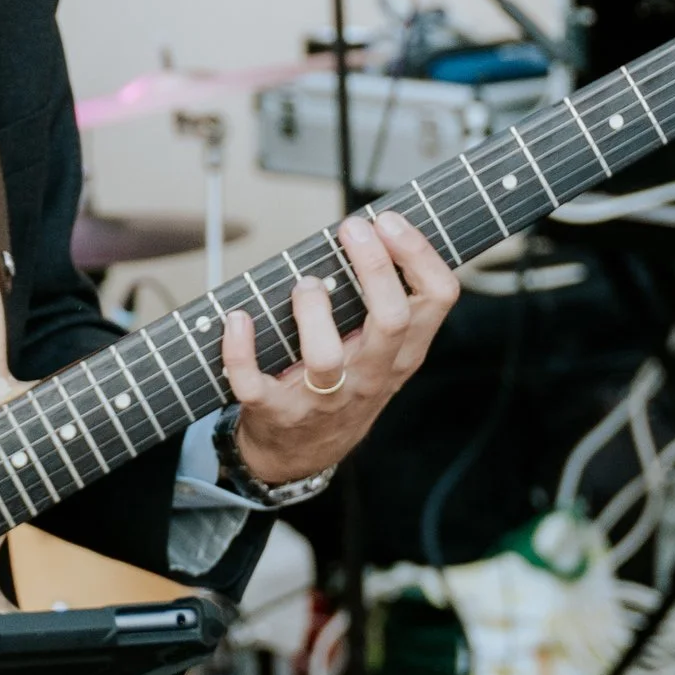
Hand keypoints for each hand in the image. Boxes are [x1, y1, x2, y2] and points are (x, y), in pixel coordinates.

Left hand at [220, 209, 456, 489]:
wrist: (301, 454)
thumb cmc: (343, 384)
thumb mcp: (381, 351)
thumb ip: (386, 300)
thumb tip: (373, 228)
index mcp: (403, 352)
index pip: (438, 298)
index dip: (419, 253)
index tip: (388, 220)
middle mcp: (371, 376)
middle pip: (391, 320)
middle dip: (373, 266)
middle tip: (351, 227)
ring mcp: (325, 398)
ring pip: (327, 357)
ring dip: (311, 308)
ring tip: (303, 284)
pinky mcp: (277, 412)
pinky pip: (255, 383)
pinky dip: (240, 349)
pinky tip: (237, 319)